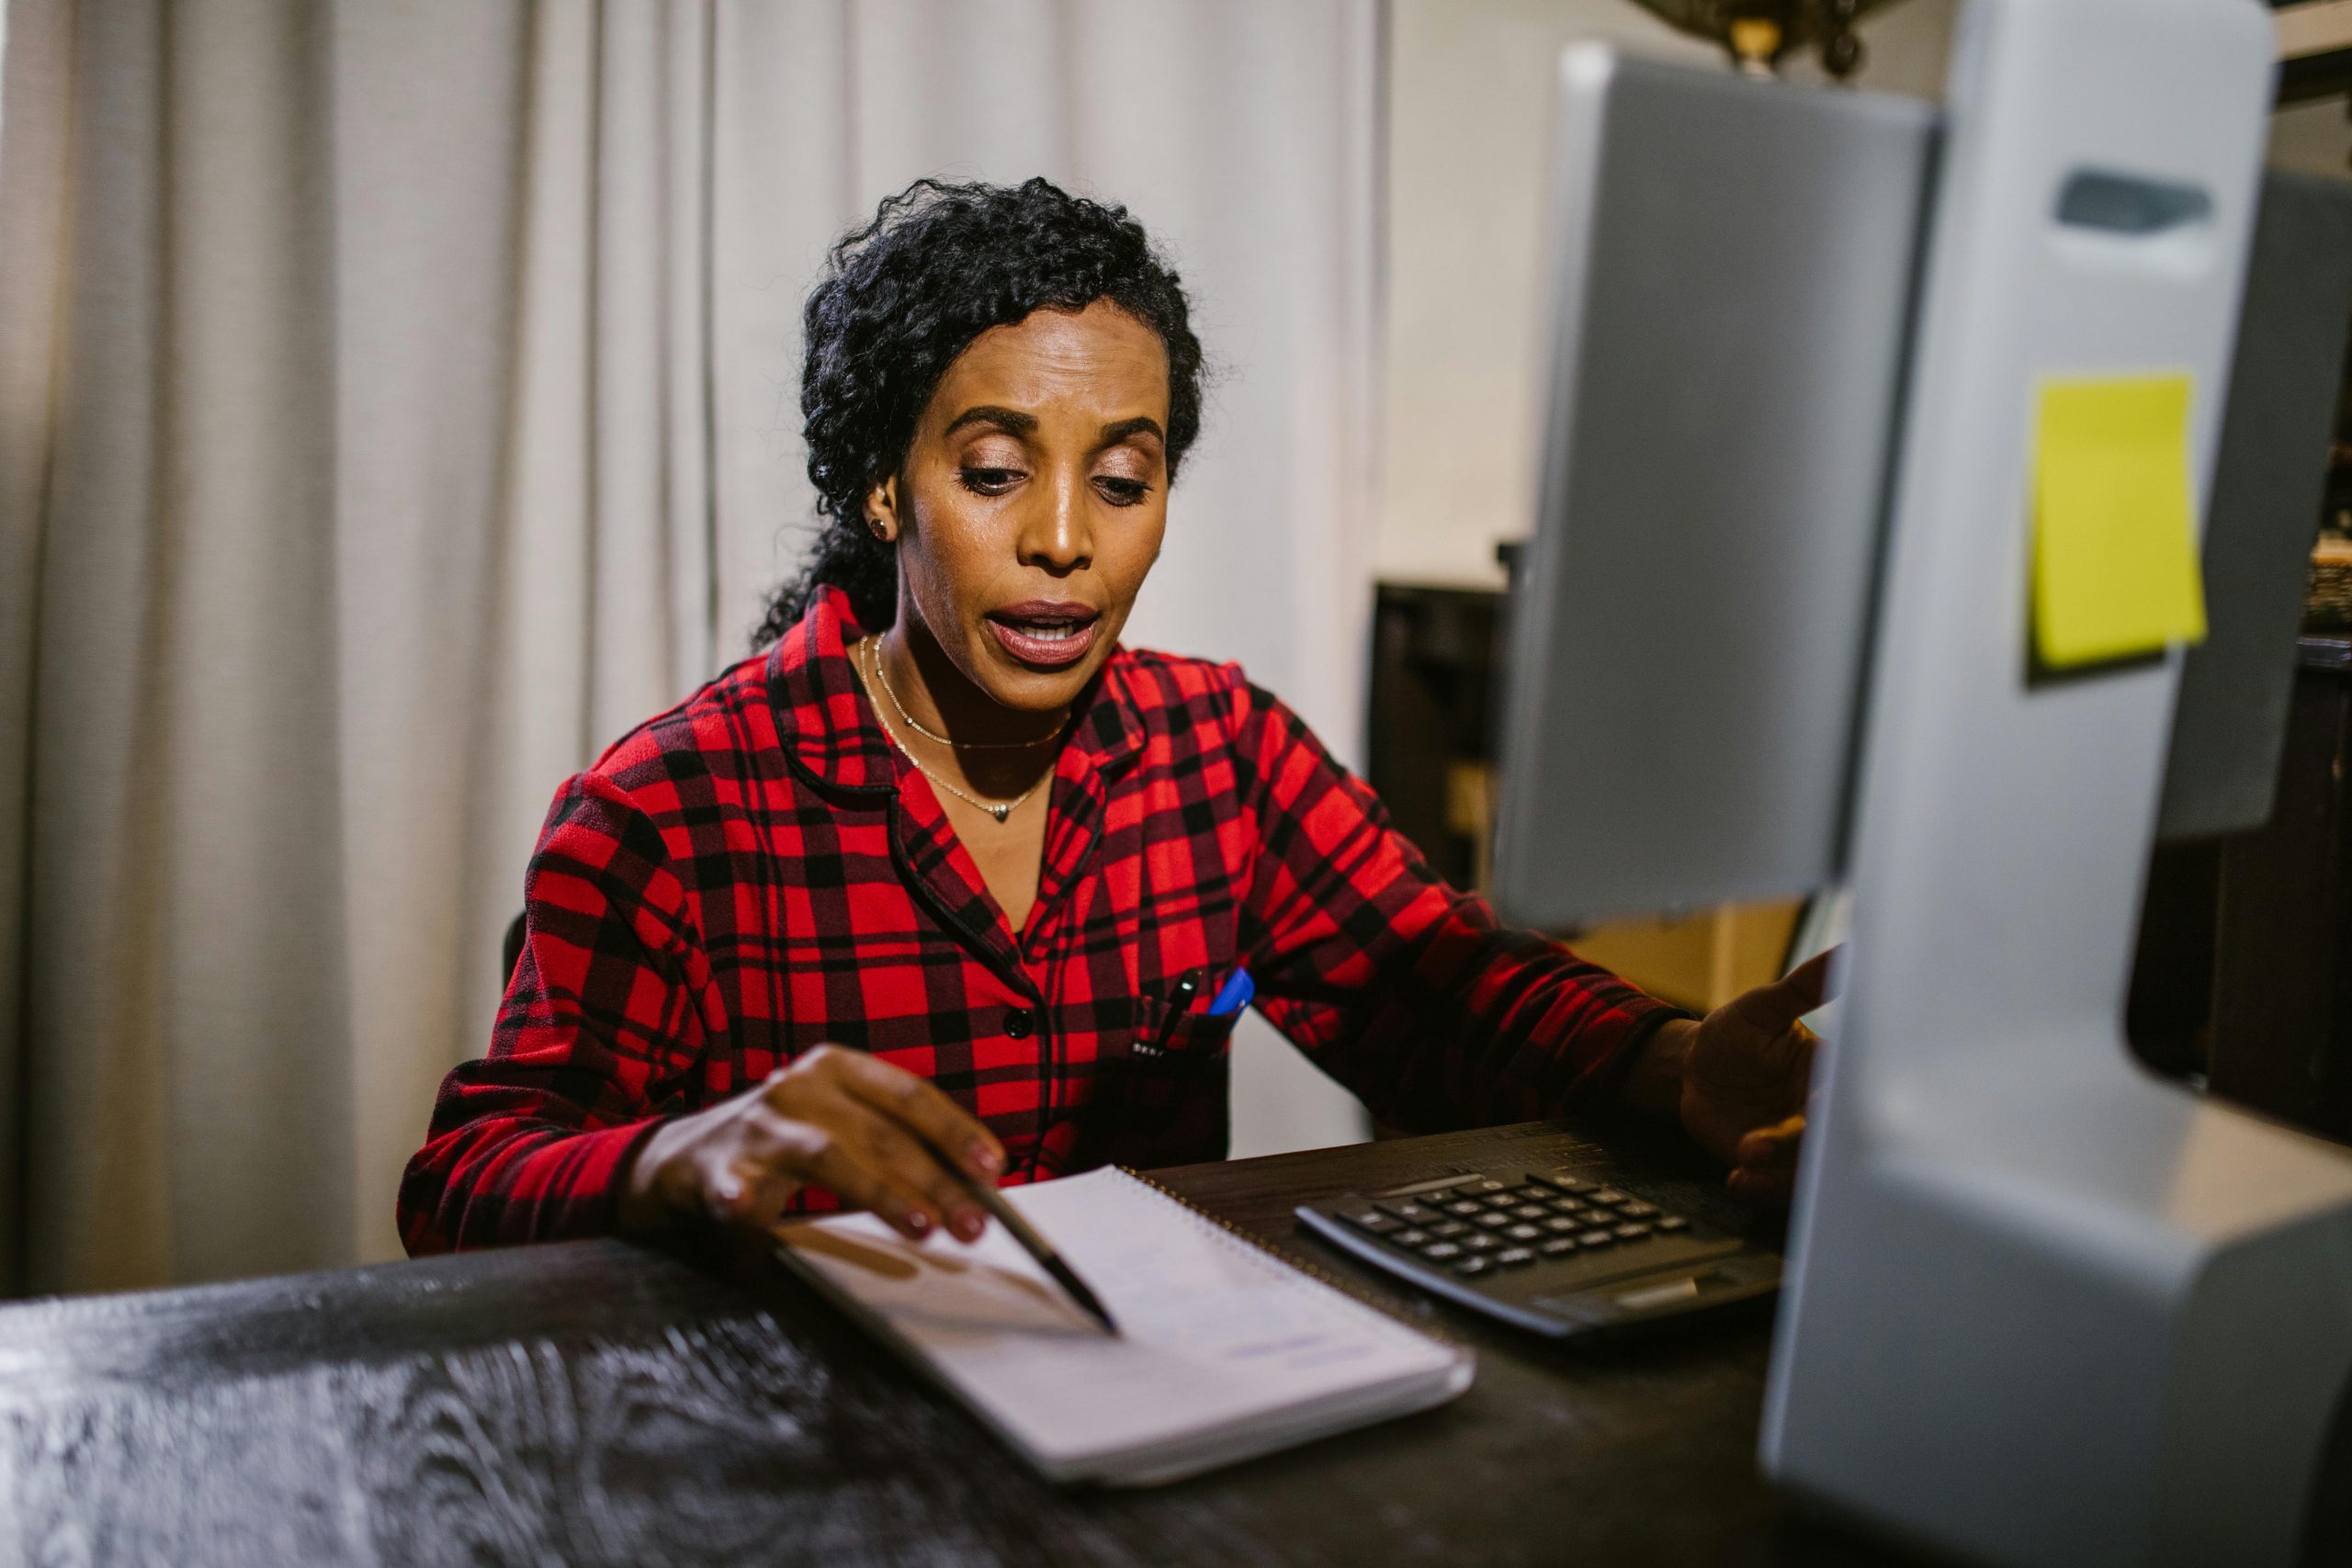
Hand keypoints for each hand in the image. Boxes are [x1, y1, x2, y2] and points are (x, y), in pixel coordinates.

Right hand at [616, 1045, 1005, 1242]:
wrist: (692, 1155)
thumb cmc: (788, 1140)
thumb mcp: (845, 1124)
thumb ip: (899, 1143)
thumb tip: (973, 1183)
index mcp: (837, 1068)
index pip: (909, 1094)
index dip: (954, 1130)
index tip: (991, 1167)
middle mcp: (800, 1087)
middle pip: (881, 1132)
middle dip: (935, 1181)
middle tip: (971, 1224)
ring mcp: (758, 1126)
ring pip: (830, 1157)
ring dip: (881, 1194)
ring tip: (920, 1226)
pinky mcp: (719, 1168)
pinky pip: (734, 1184)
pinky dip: (740, 1197)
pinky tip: (748, 1210)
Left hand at [1629, 949, 1837, 1201]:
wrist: (1692, 1068)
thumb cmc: (1735, 1033)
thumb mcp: (1762, 1007)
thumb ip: (1803, 988)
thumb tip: (1845, 952)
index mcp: (1825, 1074)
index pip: (1841, 1093)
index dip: (1833, 1104)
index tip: (1816, 1107)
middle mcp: (1814, 1114)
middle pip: (1822, 1140)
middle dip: (1799, 1146)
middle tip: (1766, 1144)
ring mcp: (1792, 1144)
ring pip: (1800, 1170)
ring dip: (1776, 1173)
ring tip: (1744, 1164)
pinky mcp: (1765, 1165)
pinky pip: (1770, 1185)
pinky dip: (1757, 1187)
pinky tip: (1736, 1180)